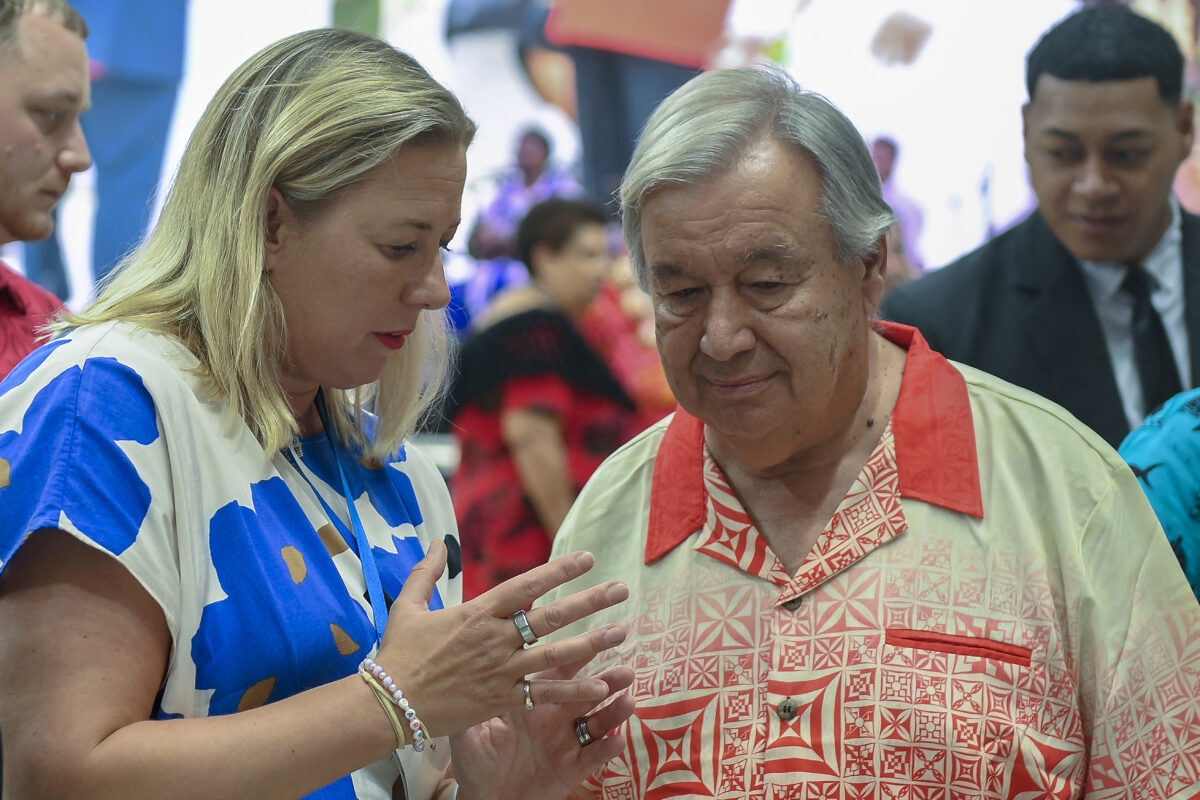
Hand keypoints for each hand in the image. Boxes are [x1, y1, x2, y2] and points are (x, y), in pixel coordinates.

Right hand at [376, 542, 628, 736]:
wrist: (388, 704)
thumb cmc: (397, 655)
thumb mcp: (407, 606)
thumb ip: (425, 572)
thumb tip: (436, 542)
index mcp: (477, 612)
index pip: (527, 585)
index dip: (560, 570)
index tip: (588, 558)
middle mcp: (496, 639)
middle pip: (552, 616)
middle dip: (590, 601)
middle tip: (621, 590)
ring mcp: (501, 670)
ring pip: (556, 654)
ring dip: (591, 643)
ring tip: (620, 632)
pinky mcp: (501, 700)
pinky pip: (544, 694)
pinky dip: (573, 692)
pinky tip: (601, 686)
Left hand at [450, 660, 635, 799]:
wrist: (485, 799)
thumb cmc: (475, 761)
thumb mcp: (469, 731)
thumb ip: (474, 702)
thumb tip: (465, 668)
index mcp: (533, 699)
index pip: (559, 670)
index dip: (579, 653)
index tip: (598, 635)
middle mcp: (554, 716)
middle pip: (586, 692)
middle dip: (608, 679)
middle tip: (627, 669)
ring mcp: (566, 742)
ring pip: (596, 722)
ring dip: (614, 711)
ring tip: (628, 701)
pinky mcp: (571, 769)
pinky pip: (592, 757)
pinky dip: (606, 749)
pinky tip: (618, 741)